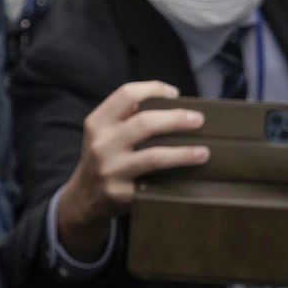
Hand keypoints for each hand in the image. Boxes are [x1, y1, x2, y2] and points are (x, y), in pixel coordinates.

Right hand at [56, 82, 209, 258]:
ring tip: (204, 152)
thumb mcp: (105, 133)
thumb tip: (175, 101)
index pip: (127, 94)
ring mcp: (110, 170)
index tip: (175, 94)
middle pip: (145, 122)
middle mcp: (101, 144)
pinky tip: (191, 175)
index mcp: (98, 122)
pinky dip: (175, 176)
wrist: (83, 198)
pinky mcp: (121, 194)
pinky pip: (154, 182)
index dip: (154, 89)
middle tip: (199, 120)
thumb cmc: (106, 157)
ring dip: (184, 153)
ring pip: (154, 156)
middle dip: (177, 119)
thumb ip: (128, 116)